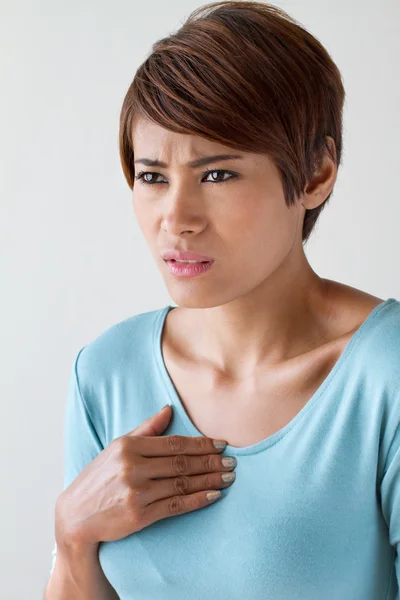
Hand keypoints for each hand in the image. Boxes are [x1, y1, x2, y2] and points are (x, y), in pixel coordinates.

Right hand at [55, 405, 236, 549]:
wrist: (76, 515)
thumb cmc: (99, 477)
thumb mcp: (117, 447)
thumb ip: (146, 428)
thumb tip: (169, 408)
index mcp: (129, 446)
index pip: (175, 443)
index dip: (201, 443)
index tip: (222, 443)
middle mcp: (132, 467)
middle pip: (182, 462)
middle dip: (211, 461)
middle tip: (232, 461)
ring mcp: (136, 492)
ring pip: (182, 483)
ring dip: (210, 479)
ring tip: (229, 477)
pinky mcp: (139, 515)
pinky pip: (176, 505)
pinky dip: (198, 499)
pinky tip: (214, 495)